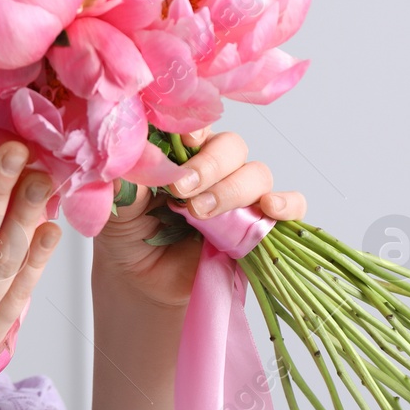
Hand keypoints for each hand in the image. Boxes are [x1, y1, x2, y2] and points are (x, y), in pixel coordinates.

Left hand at [92, 126, 307, 308]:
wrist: (145, 281)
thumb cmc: (131, 236)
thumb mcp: (118, 211)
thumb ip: (124, 186)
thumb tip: (119, 160)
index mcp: (182, 153)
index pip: (198, 127)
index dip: (195, 130)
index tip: (184, 142)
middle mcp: (216, 168)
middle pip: (231, 147)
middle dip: (210, 166)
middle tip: (182, 191)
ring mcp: (241, 195)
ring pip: (256, 173)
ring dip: (232, 190)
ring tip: (201, 213)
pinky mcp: (261, 224)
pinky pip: (291, 205)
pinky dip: (287, 203)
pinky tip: (269, 208)